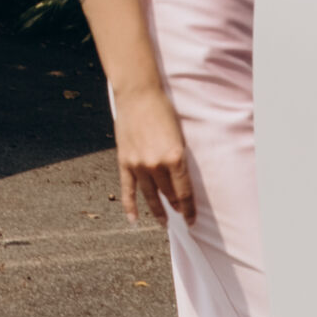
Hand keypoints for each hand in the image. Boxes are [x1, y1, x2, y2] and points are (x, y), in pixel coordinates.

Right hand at [112, 83, 193, 224]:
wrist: (138, 94)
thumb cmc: (163, 110)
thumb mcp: (179, 135)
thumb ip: (178, 158)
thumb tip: (180, 179)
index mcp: (175, 157)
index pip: (184, 192)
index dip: (189, 209)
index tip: (192, 220)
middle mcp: (156, 164)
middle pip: (168, 193)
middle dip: (176, 206)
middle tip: (181, 215)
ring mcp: (138, 165)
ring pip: (150, 194)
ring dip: (157, 210)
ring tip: (163, 222)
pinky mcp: (125, 162)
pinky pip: (127, 189)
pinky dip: (130, 205)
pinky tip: (134, 219)